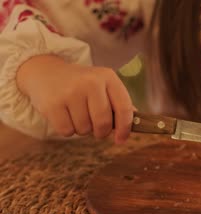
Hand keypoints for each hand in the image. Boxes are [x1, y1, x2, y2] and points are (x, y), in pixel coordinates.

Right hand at [17, 55, 133, 143]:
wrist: (46, 72)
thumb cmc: (81, 85)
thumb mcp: (103, 86)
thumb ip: (120, 103)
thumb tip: (138, 121)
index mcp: (108, 77)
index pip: (124, 108)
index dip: (125, 128)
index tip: (121, 139)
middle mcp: (90, 82)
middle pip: (104, 123)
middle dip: (101, 131)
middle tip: (95, 127)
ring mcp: (70, 92)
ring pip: (85, 129)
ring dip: (82, 129)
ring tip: (76, 114)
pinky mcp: (52, 104)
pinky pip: (67, 131)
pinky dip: (67, 129)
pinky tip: (64, 115)